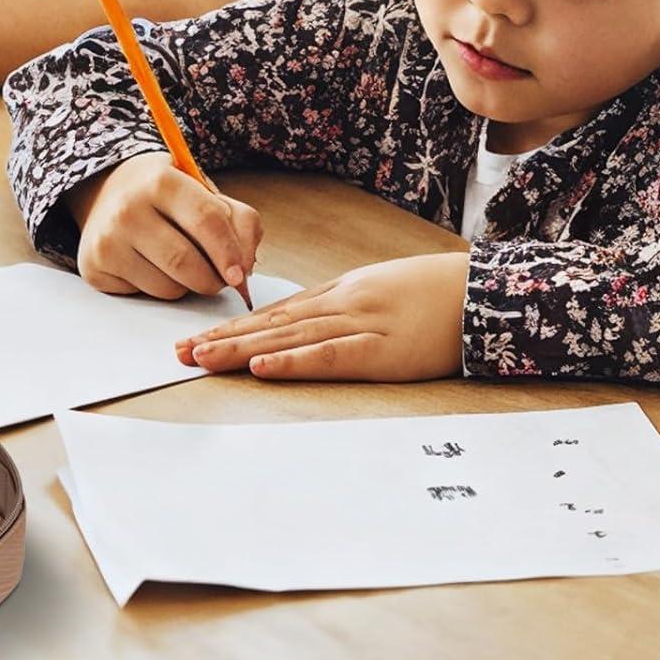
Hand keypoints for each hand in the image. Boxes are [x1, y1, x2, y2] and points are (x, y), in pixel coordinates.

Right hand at [69, 151, 262, 300]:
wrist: (107, 191)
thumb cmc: (167, 195)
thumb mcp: (204, 190)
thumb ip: (239, 221)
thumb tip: (244, 269)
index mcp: (160, 180)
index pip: (206, 220)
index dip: (230, 252)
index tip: (240, 274)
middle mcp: (128, 208)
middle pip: (186, 262)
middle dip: (213, 279)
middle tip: (220, 278)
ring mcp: (107, 239)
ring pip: (168, 287)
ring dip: (187, 285)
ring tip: (181, 263)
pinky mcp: (94, 267)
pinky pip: (145, 296)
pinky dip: (160, 288)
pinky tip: (152, 265)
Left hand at [174, 252, 470, 381]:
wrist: (482, 291)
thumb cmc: (434, 294)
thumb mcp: (380, 291)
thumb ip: (343, 306)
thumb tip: (304, 324)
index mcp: (338, 292)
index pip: (273, 312)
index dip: (231, 326)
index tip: (195, 338)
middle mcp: (338, 305)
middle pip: (269, 324)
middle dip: (221, 339)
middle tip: (178, 352)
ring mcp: (358, 325)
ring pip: (286, 338)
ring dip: (240, 350)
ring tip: (200, 358)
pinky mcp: (381, 351)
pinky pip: (329, 357)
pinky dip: (292, 362)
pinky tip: (260, 367)